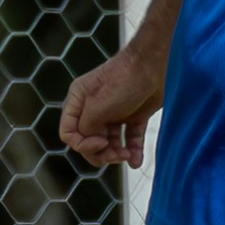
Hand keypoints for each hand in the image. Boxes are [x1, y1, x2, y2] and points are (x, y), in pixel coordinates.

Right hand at [60, 46, 163, 168]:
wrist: (155, 64)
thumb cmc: (125, 79)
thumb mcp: (98, 105)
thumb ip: (86, 126)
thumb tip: (87, 142)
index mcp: (78, 101)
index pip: (69, 132)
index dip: (82, 144)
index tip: (101, 142)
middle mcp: (93, 108)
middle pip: (89, 141)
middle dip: (101, 153)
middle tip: (117, 156)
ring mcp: (113, 113)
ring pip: (109, 143)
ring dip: (117, 154)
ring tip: (128, 156)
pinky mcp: (133, 116)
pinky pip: (129, 138)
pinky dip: (133, 150)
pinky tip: (136, 161)